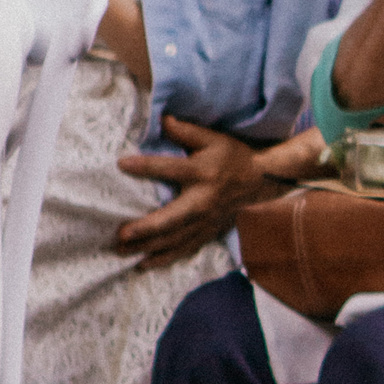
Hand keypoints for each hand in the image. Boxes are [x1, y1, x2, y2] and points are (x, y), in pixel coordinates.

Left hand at [114, 118, 283, 267]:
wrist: (262, 182)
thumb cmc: (234, 158)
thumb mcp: (214, 139)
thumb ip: (187, 131)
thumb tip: (163, 120)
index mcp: (202, 173)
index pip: (171, 169)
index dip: (147, 166)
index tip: (122, 164)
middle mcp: (203, 200)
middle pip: (172, 217)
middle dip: (147, 227)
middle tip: (121, 234)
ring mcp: (206, 220)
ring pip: (175, 239)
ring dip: (149, 246)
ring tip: (124, 251)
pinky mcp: (207, 232)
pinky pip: (185, 248)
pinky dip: (164, 258)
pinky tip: (144, 263)